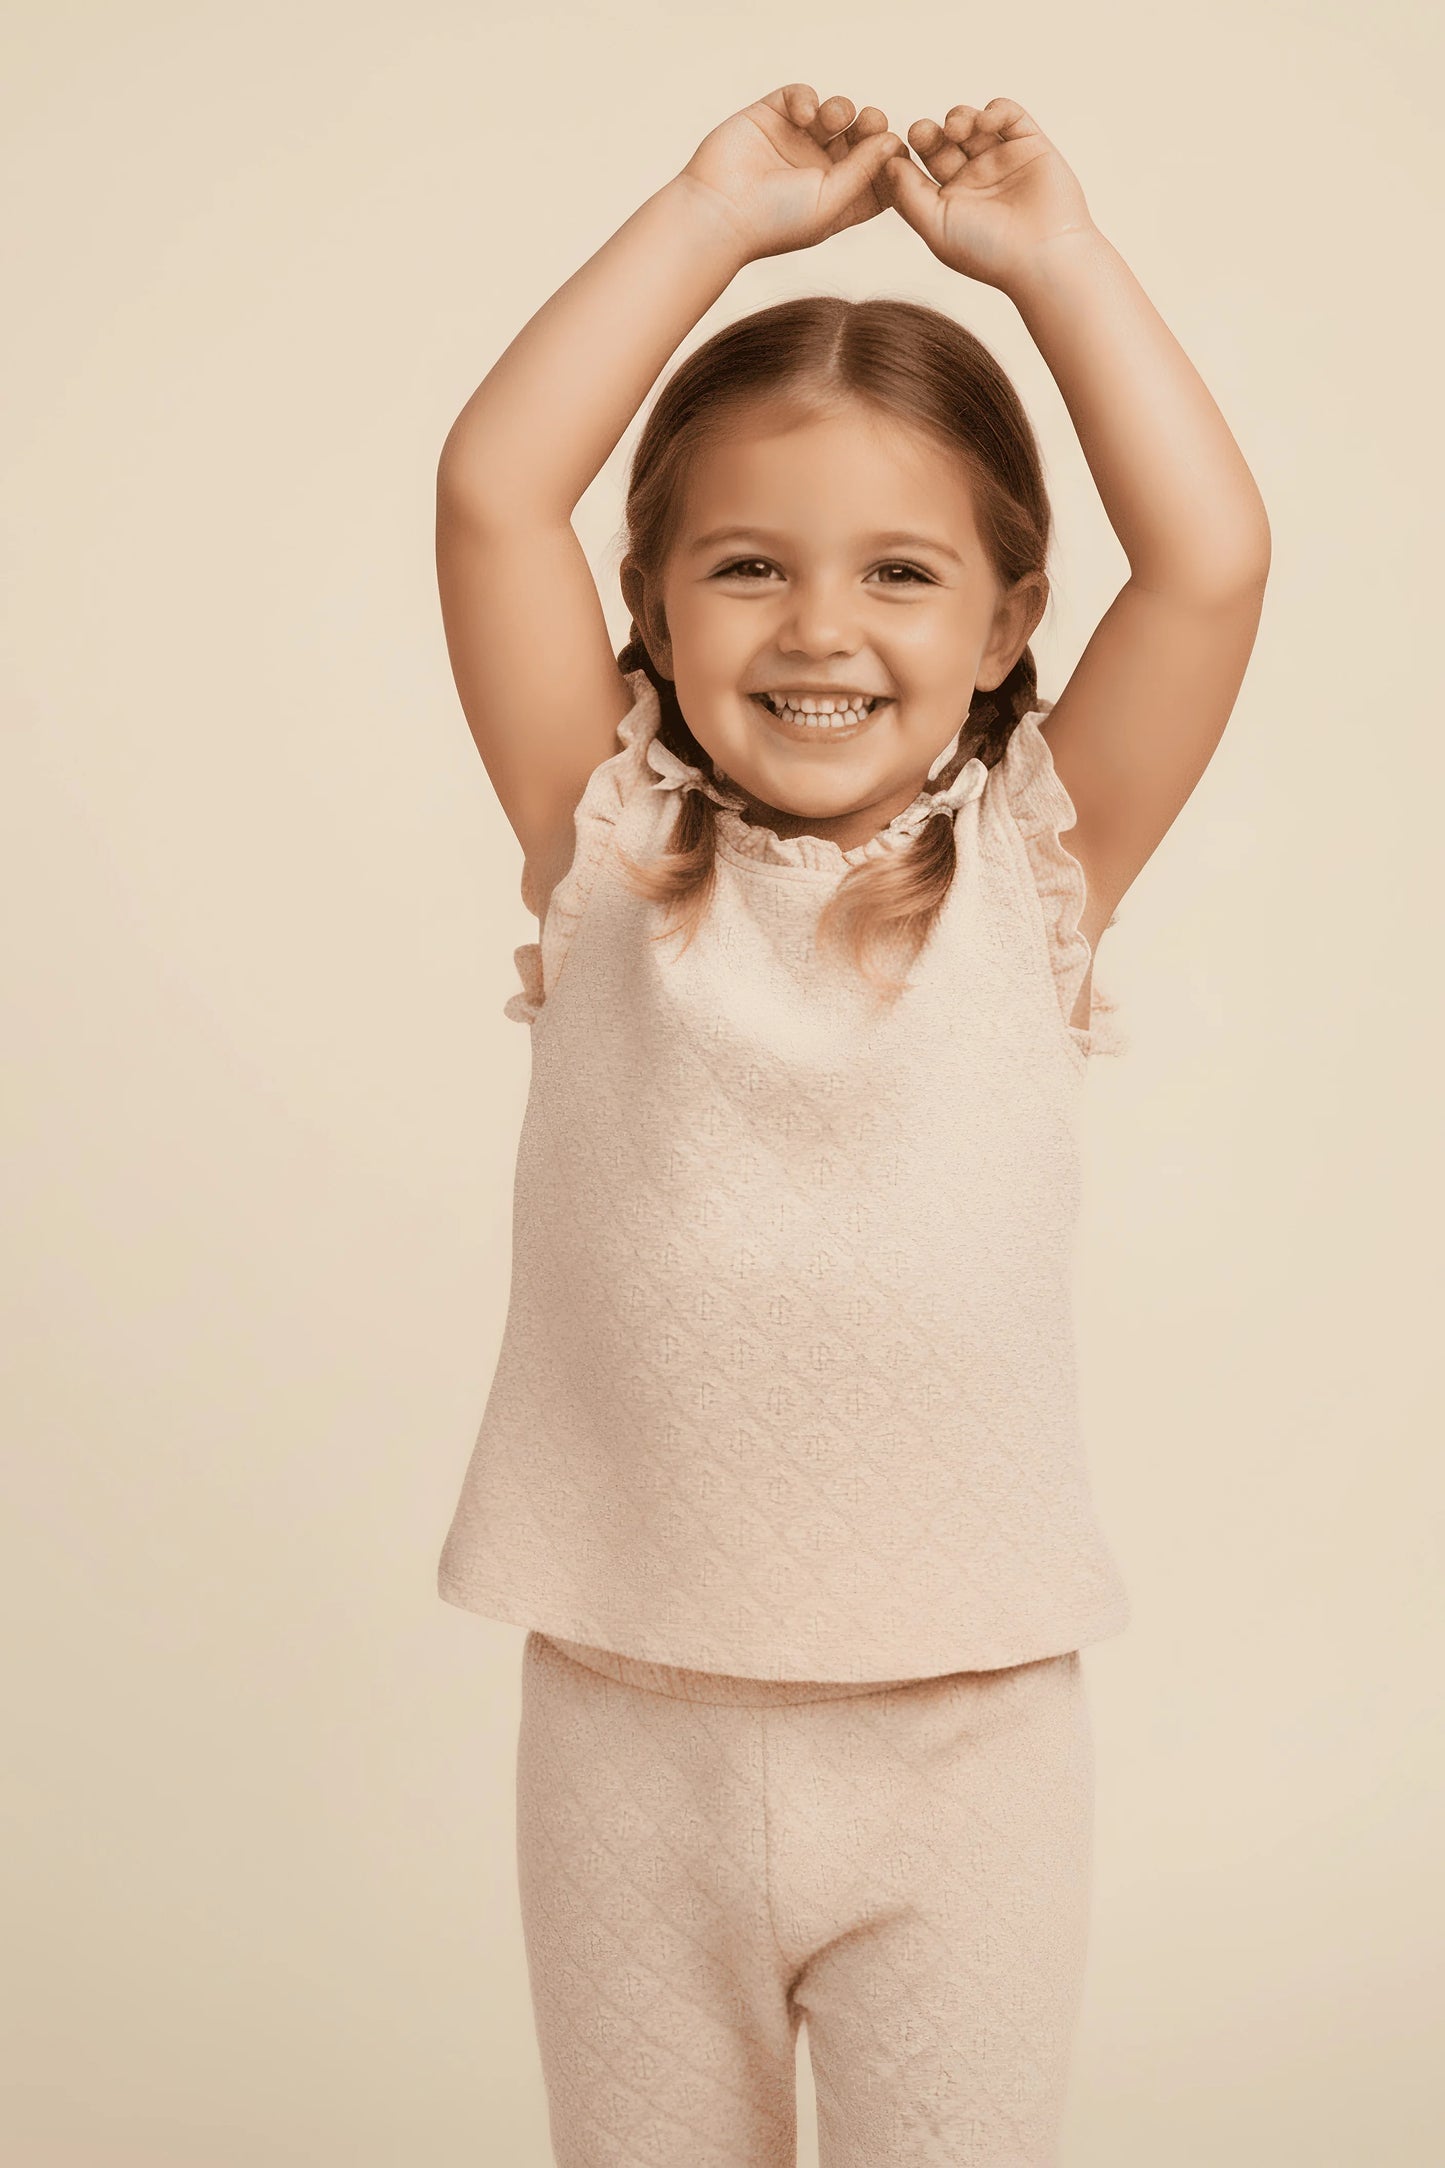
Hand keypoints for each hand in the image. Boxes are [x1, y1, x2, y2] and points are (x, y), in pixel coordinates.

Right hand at [679, 84, 903, 261]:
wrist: (718, 211)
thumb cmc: (774, 221)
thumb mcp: (830, 202)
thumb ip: (864, 171)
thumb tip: (893, 140)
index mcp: (839, 198)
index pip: (877, 175)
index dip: (892, 162)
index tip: (899, 155)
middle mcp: (820, 170)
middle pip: (862, 139)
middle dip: (872, 127)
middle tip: (872, 122)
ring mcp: (797, 142)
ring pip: (836, 113)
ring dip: (842, 110)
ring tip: (831, 121)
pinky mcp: (772, 117)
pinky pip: (801, 96)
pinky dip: (808, 98)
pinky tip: (804, 115)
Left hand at [882, 97, 1096, 293]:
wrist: (1044, 256)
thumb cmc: (988, 251)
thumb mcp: (935, 226)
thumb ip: (907, 194)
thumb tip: (887, 162)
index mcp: (949, 201)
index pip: (920, 167)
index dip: (908, 152)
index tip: (899, 147)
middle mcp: (974, 180)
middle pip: (943, 141)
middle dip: (930, 132)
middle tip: (923, 132)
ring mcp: (1002, 161)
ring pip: (973, 123)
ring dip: (960, 118)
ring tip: (958, 130)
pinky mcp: (1030, 146)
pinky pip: (1009, 114)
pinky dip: (995, 110)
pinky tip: (987, 122)